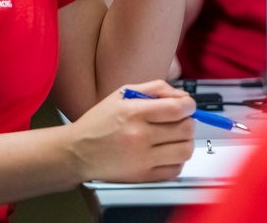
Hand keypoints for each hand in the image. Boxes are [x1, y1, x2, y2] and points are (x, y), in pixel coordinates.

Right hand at [66, 80, 195, 182]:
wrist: (77, 152)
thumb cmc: (99, 122)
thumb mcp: (122, 94)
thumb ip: (155, 89)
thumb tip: (182, 96)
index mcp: (134, 113)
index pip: (178, 108)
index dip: (190, 105)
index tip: (188, 106)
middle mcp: (139, 136)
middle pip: (185, 129)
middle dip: (187, 121)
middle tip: (178, 120)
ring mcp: (143, 159)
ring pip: (185, 150)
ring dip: (185, 141)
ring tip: (173, 137)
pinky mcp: (144, 177)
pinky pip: (176, 169)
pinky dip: (176, 160)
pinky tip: (165, 152)